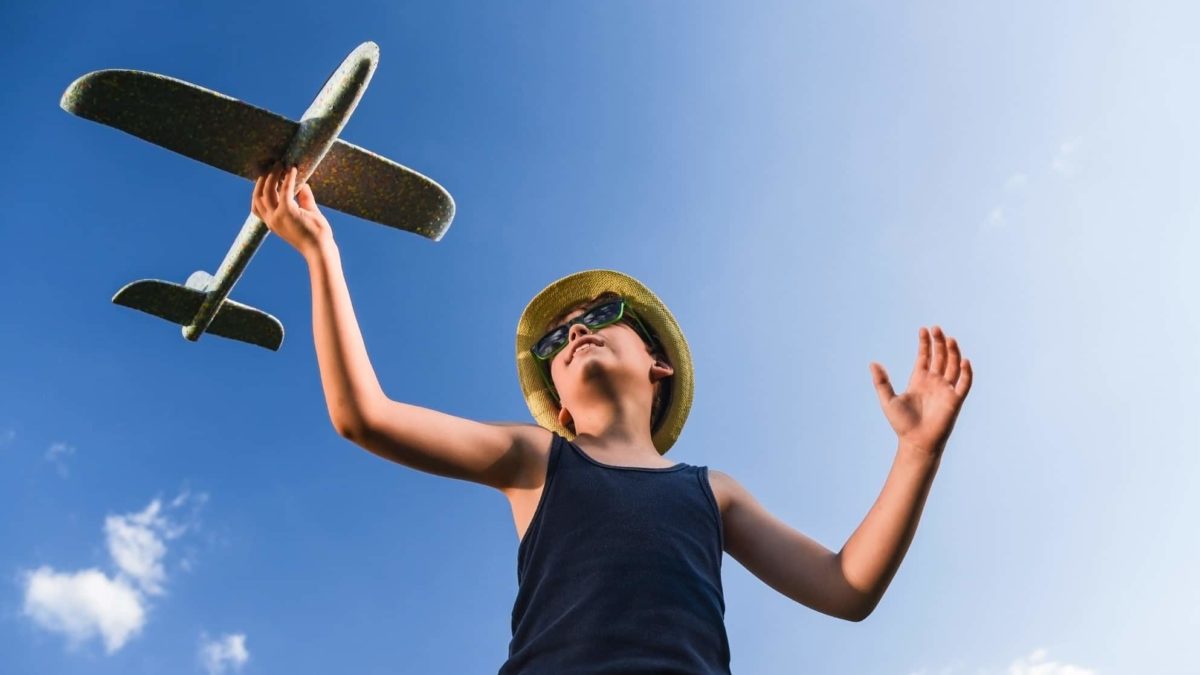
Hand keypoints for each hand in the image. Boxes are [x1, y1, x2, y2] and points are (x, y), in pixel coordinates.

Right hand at [252, 163, 332, 258]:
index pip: (257, 205)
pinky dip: (288, 178)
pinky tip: (293, 169)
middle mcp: (271, 220)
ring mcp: (278, 216)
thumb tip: (303, 184)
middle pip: (258, 195)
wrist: (320, 250)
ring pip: (268, 190)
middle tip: (273, 166)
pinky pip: (285, 190)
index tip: (266, 176)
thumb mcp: (307, 214)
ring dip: (273, 175)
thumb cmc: (316, 235)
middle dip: (263, 179)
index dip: (259, 189)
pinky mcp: (288, 212)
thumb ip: (304, 199)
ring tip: (280, 164)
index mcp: (272, 223)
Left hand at [870, 326, 973, 457]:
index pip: (925, 357)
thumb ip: (881, 382)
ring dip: (953, 352)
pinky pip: (964, 384)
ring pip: (953, 366)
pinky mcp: (955, 400)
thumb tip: (872, 363)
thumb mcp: (887, 400)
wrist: (915, 442)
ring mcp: (946, 390)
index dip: (925, 343)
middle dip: (939, 342)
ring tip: (949, 339)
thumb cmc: (902, 424)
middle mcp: (934, 382)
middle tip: (936, 328)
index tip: (923, 329)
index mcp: (919, 380)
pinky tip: (964, 360)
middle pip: (940, 357)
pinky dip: (966, 372)